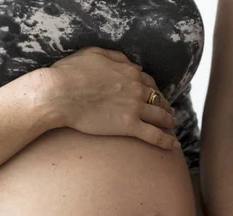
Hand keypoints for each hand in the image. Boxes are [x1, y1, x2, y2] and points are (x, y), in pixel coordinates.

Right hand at [37, 47, 178, 148]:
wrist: (58, 94)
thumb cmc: (69, 73)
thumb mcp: (94, 53)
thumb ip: (117, 57)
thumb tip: (136, 66)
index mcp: (129, 72)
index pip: (149, 82)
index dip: (154, 90)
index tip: (156, 96)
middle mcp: (136, 89)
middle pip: (158, 99)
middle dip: (166, 106)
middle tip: (169, 112)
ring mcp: (135, 108)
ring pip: (160, 116)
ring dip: (169, 121)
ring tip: (172, 125)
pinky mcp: (129, 126)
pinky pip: (154, 135)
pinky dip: (167, 141)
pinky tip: (174, 145)